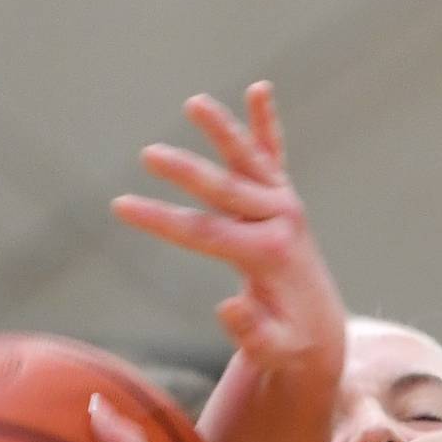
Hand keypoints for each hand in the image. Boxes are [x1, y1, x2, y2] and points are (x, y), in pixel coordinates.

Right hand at [114, 83, 342, 375]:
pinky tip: (261, 90)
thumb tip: (227, 304)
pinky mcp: (285, 201)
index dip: (160, 220)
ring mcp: (285, 206)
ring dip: (224, 131)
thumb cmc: (289, 345)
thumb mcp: (273, 351)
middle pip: (225, 189)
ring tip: (195, 103)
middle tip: (148, 155)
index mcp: (270, 255)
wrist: (320, 332)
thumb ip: (251, 332)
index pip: (206, 232)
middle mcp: (280, 221)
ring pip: (250, 161)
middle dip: (185, 172)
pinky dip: (266, 125)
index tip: (120, 206)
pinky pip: (274, 157)